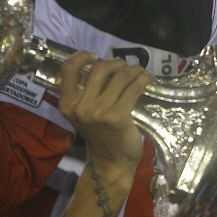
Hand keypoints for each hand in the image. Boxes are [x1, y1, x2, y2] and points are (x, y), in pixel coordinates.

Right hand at [58, 52, 150, 171]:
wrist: (111, 161)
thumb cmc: (100, 134)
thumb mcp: (83, 114)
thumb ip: (86, 92)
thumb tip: (103, 64)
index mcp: (67, 104)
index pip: (68, 70)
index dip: (81, 57)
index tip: (94, 56)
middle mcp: (80, 107)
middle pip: (100, 69)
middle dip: (116, 63)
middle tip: (125, 67)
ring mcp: (98, 112)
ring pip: (120, 76)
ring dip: (134, 70)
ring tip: (140, 72)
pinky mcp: (117, 117)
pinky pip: (134, 88)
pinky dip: (144, 79)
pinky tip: (148, 79)